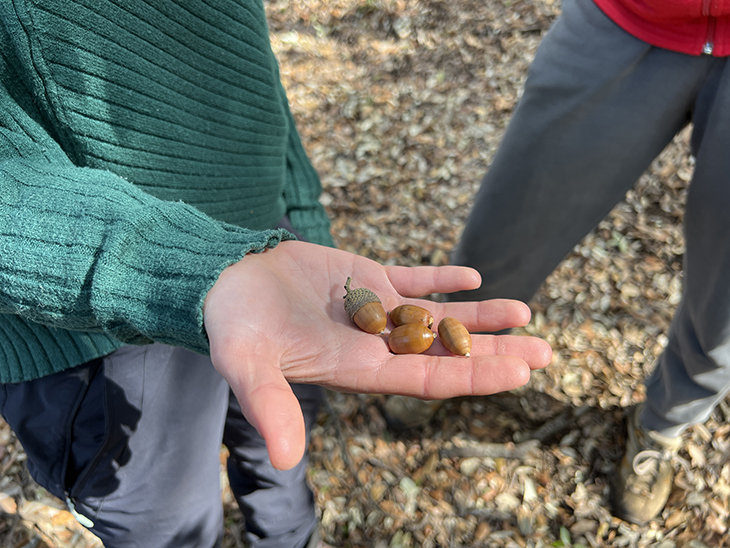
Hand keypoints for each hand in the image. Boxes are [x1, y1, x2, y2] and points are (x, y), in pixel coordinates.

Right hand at [203, 241, 551, 469]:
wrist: (225, 282)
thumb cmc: (233, 324)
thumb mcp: (247, 363)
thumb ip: (268, 406)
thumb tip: (287, 459)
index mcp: (358, 368)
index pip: (428, 378)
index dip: (474, 377)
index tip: (520, 373)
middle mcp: (375, 344)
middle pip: (447, 352)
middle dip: (495, 353)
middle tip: (546, 351)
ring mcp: (374, 310)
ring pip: (438, 317)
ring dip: (481, 318)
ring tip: (526, 313)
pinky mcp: (366, 278)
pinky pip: (413, 279)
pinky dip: (442, 279)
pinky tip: (473, 278)